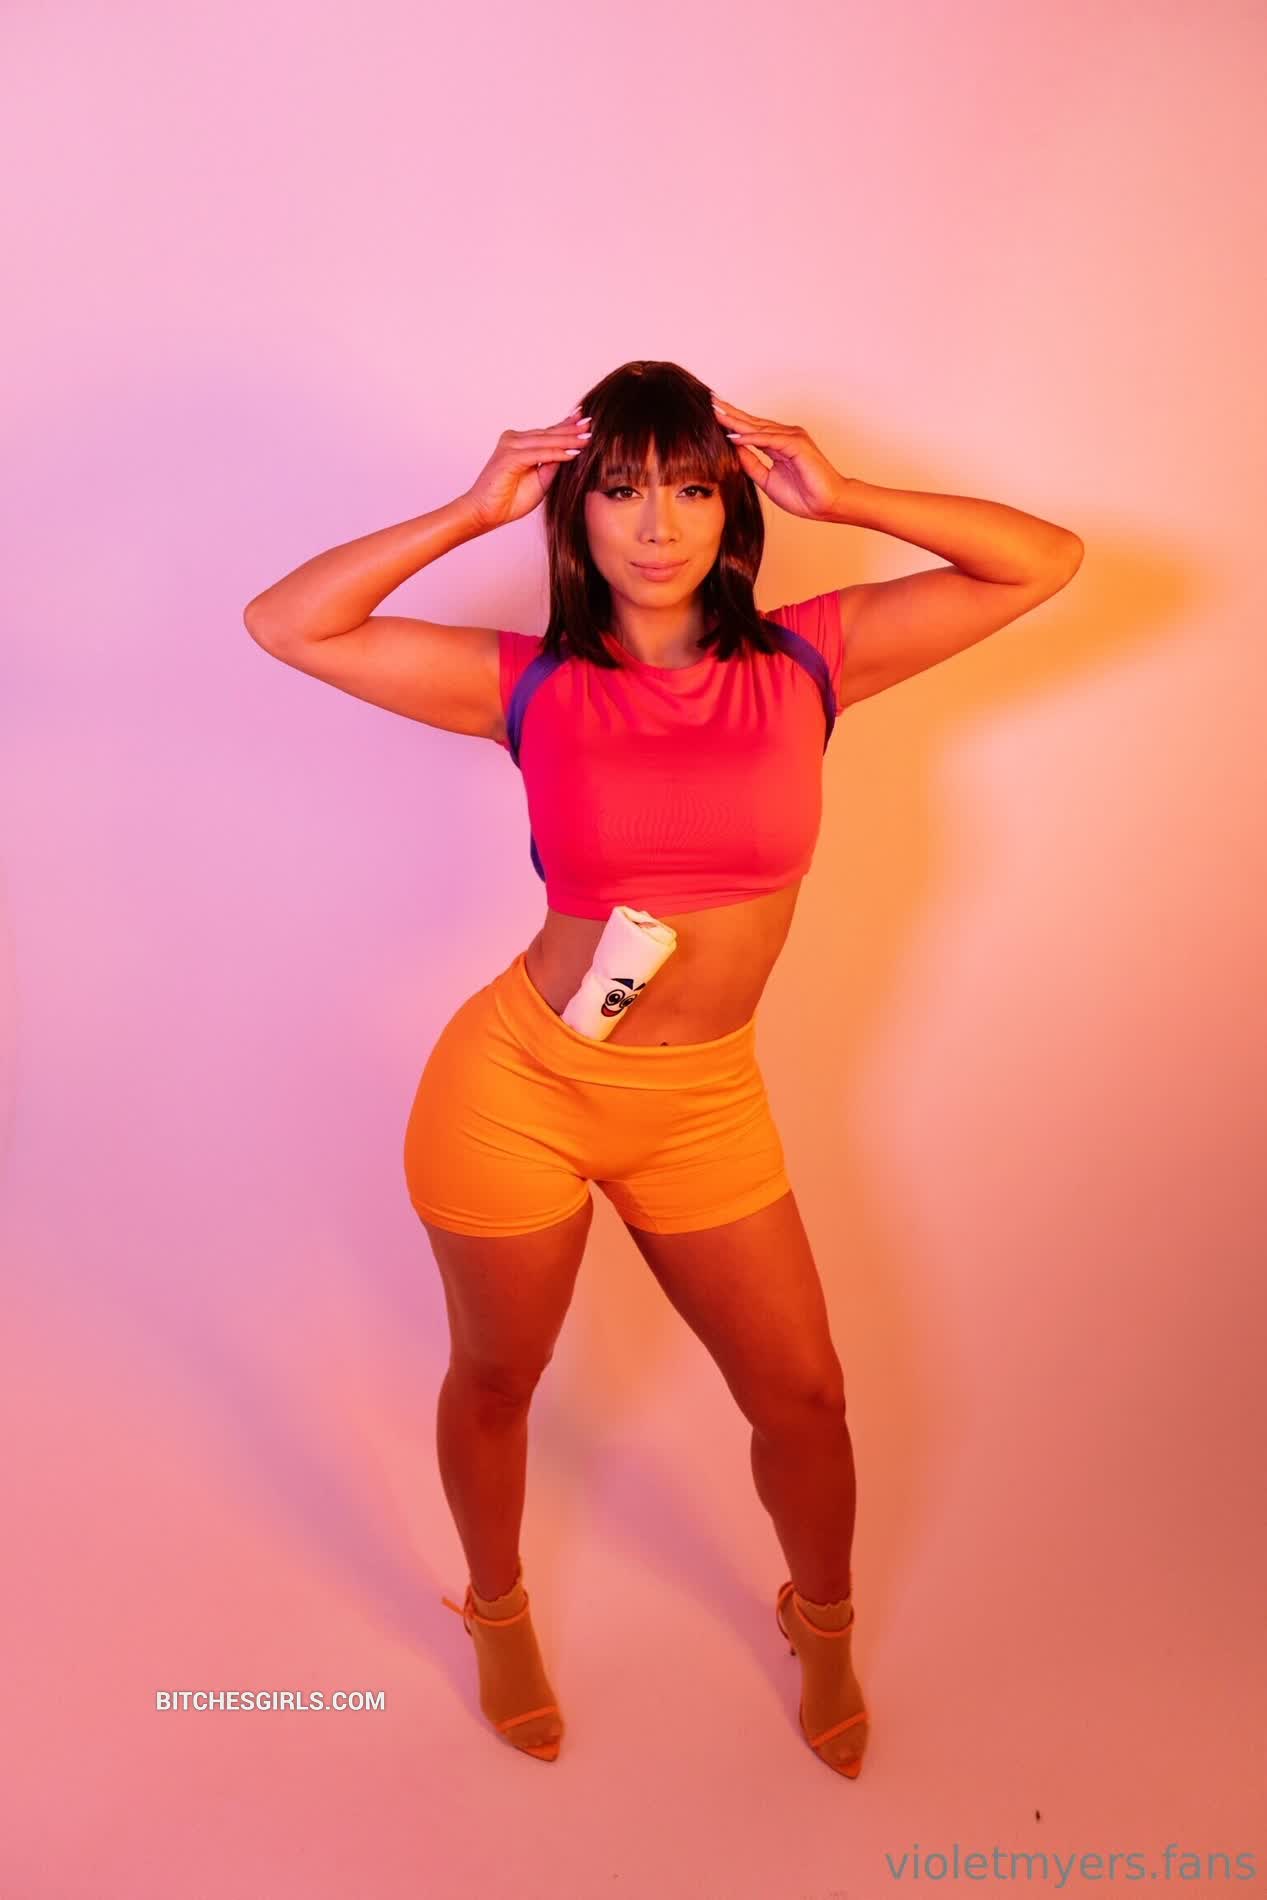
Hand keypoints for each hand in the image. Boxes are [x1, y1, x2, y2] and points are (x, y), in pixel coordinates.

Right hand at [463, 405, 591, 529]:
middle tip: (591, 423)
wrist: (486, 513)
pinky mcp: (510, 457)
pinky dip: (557, 453)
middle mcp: (515, 440)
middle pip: (548, 433)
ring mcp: (511, 446)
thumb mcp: (541, 482)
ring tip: (587, 438)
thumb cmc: (509, 500)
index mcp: (521, 444)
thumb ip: (552, 465)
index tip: (585, 420)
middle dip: (571, 429)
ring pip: (546, 441)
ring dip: (567, 439)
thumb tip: (570, 451)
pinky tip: (573, 452)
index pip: (548, 432)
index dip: (567, 426)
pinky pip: (539, 454)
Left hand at [710, 394, 846, 520]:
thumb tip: (732, 450)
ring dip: (737, 420)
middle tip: (711, 402)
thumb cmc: (803, 495)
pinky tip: (734, 436)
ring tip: (717, 413)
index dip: (732, 422)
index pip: (751, 429)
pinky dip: (751, 437)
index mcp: (778, 444)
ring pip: (758, 427)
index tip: (713, 415)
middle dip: (731, 413)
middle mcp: (785, 435)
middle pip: (752, 422)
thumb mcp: (767, 480)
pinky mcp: (797, 444)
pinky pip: (769, 439)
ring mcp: (792, 437)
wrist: (826, 504)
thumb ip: (751, 464)